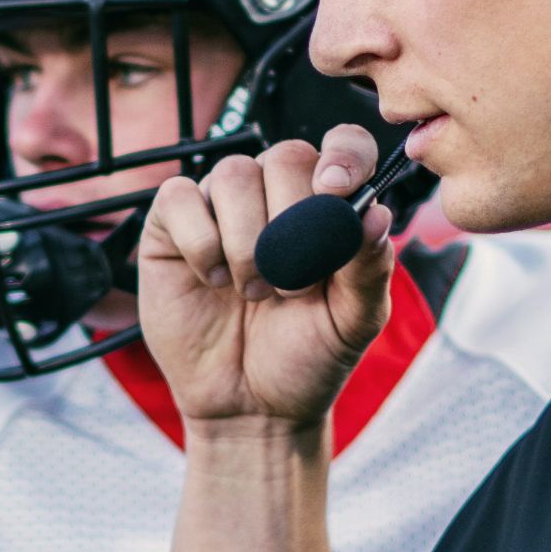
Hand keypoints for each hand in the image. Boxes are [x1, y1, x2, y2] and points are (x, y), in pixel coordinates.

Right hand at [138, 125, 395, 433]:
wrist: (249, 405)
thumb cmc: (307, 356)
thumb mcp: (353, 321)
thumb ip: (369, 269)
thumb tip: (377, 214)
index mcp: (330, 206)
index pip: (344, 146)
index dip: (343, 156)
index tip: (336, 189)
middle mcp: (277, 193)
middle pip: (286, 156)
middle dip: (291, 220)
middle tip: (292, 284)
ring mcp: (223, 205)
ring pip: (233, 174)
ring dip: (247, 241)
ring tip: (255, 291)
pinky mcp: (173, 224)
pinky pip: (180, 197)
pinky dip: (201, 243)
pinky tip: (213, 281)